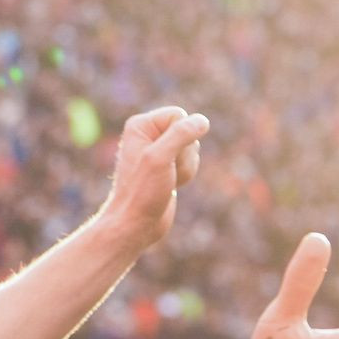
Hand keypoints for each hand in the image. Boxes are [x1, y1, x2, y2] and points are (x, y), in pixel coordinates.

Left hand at [100, 107, 206, 245]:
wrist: (136, 223)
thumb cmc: (142, 191)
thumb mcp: (160, 158)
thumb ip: (181, 134)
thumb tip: (202, 121)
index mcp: (140, 125)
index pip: (179, 115)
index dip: (181, 136)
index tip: (164, 156)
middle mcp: (148, 135)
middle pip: (189, 131)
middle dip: (185, 154)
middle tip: (165, 172)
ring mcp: (159, 150)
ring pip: (192, 148)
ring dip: (186, 167)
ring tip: (167, 180)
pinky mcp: (168, 165)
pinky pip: (191, 161)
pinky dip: (187, 174)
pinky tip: (172, 185)